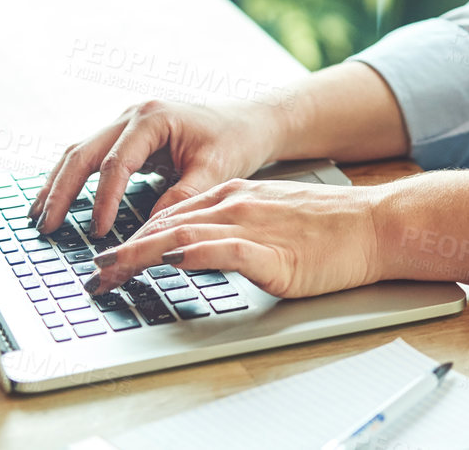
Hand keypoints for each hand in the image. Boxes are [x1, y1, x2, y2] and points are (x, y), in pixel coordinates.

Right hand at [28, 99, 287, 236]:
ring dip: (57, 184)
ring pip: (79, 152)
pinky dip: (71, 179)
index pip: (116, 164)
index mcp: (154, 119)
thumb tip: (149, 232)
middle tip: (44, 226)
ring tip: (37, 216)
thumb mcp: (215, 171)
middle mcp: (133, 116)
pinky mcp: (127, 136)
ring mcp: (126, 123)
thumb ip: (181, 198)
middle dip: (60, 192)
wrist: (250, 121)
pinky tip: (57, 201)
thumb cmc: (236, 141)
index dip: (103, 200)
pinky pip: (90, 156)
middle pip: (83, 153)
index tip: (98, 232)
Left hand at [85, 178, 381, 298]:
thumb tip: (193, 248)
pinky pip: (228, 250)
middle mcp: (238, 205)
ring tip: (111, 271)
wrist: (376, 224)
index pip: (170, 214)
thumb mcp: (271, 220)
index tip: (106, 257)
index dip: (132, 237)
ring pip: (185, 235)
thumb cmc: (330, 229)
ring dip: (141, 255)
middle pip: (166, 225)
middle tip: (92, 273)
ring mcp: (255, 226)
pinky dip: (197, 253)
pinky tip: (174, 259)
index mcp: (236, 196)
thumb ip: (232, 230)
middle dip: (122, 251)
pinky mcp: (274, 251)